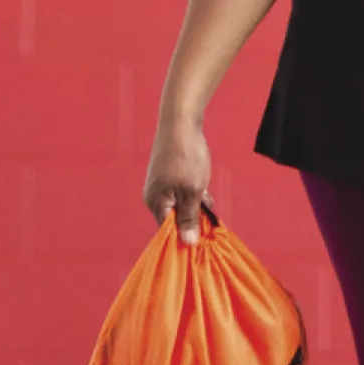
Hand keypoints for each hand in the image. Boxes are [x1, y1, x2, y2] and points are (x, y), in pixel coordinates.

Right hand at [143, 117, 214, 243]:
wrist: (180, 122)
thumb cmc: (186, 157)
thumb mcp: (192, 191)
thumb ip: (189, 217)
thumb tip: (188, 242)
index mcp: (156, 202)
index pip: (168, 231)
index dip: (185, 235)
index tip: (202, 238)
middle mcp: (154, 195)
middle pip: (175, 218)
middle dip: (193, 218)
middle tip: (209, 213)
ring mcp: (161, 184)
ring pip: (181, 204)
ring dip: (196, 204)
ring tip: (207, 194)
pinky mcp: (168, 175)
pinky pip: (181, 192)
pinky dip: (194, 192)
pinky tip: (204, 186)